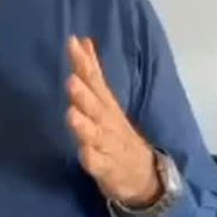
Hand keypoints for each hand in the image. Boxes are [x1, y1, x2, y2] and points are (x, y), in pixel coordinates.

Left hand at [65, 35, 160, 207]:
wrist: (144, 175)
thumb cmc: (116, 132)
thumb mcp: (106, 100)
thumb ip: (92, 72)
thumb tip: (82, 41)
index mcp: (106, 104)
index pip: (95, 79)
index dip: (84, 62)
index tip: (72, 42)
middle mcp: (107, 122)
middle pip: (95, 106)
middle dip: (84, 94)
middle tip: (71, 80)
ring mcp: (108, 146)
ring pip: (95, 135)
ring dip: (84, 125)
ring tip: (72, 114)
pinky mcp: (107, 169)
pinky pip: (98, 164)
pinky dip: (92, 158)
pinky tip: (84, 153)